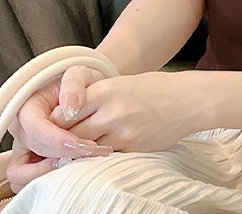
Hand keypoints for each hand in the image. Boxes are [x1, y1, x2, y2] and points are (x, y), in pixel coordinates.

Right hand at [6, 69, 112, 191]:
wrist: (88, 89)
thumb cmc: (81, 81)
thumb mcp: (81, 72)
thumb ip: (74, 82)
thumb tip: (70, 106)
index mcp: (27, 105)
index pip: (35, 128)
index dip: (56, 140)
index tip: (79, 143)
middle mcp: (21, 128)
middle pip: (34, 150)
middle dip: (63, 154)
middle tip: (91, 151)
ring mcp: (24, 147)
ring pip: (22, 174)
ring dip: (49, 173)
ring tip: (80, 162)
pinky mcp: (32, 161)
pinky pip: (30, 181)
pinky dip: (48, 179)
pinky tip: (75, 167)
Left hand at [51, 71, 193, 153]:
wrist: (188, 100)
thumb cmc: (155, 88)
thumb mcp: (122, 83)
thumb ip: (94, 98)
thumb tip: (65, 116)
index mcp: (107, 90)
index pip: (65, 112)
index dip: (56, 122)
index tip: (53, 125)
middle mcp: (112, 112)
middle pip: (71, 136)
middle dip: (63, 141)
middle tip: (58, 143)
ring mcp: (123, 133)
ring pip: (87, 151)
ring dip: (80, 152)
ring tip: (77, 150)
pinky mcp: (133, 149)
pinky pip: (106, 158)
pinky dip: (99, 157)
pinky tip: (99, 154)